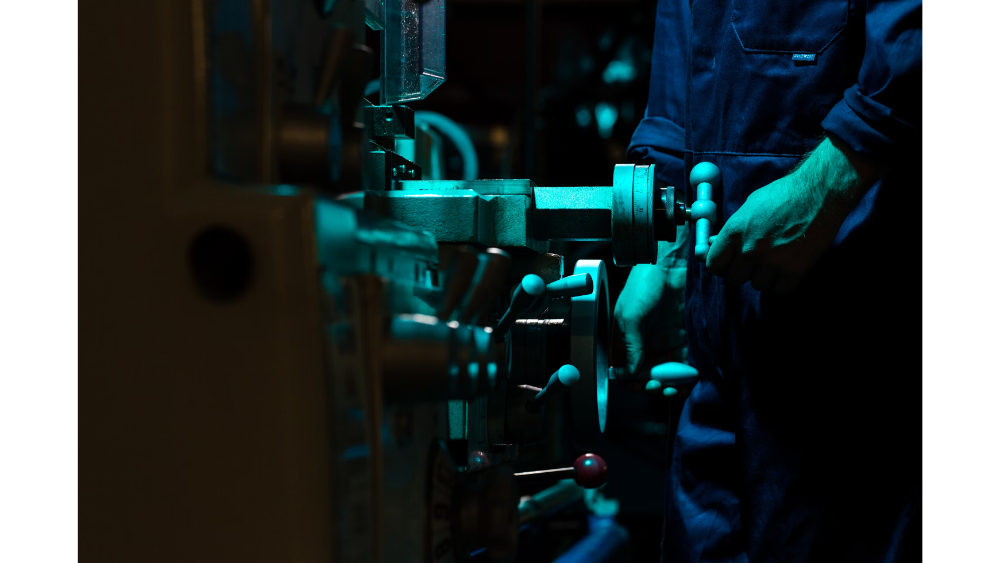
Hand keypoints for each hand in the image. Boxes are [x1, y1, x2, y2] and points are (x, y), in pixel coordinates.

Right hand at [614, 226, 687, 374]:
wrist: (670, 266)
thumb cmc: (643, 285)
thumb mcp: (630, 315)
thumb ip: (631, 345)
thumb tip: (631, 373)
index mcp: (625, 340)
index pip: (624, 369)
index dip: (630, 382)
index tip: (641, 386)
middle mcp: (643, 344)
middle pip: (646, 374)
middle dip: (653, 385)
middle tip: (660, 388)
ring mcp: (663, 342)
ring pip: (666, 372)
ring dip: (670, 384)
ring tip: (676, 390)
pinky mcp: (682, 339)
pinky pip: (684, 362)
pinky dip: (686, 375)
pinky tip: (688, 381)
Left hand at [706, 136, 883, 293]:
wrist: (819, 192)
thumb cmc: (783, 194)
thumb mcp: (750, 206)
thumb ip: (732, 229)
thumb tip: (713, 244)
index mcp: (734, 232)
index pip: (714, 265)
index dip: (722, 265)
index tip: (730, 263)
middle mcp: (749, 250)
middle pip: (734, 279)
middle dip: (744, 271)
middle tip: (756, 260)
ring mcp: (772, 262)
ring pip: (758, 286)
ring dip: (765, 277)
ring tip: (776, 259)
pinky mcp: (795, 271)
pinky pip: (780, 291)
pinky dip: (783, 284)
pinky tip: (788, 268)